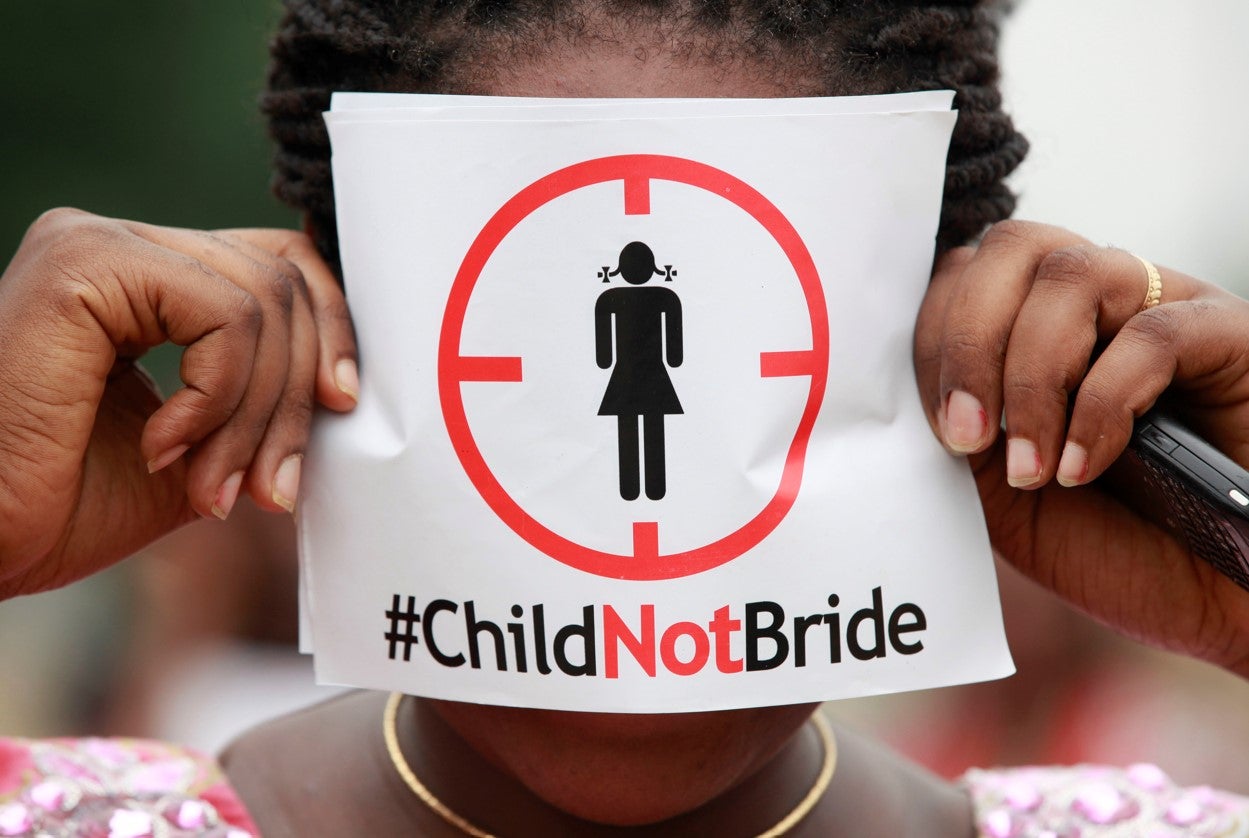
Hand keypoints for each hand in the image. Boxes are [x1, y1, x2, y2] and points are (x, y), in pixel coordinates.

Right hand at [0, 209, 356, 596]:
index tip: (342, 404)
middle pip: (281, 282)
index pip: (279, 265)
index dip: (330, 330)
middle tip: (273, 487)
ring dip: (255, 417)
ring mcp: (99, 244)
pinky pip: (222, 316)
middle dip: (296, 398)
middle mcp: (124, 244)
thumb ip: (265, 402)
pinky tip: (162, 449)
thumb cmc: (70, 507)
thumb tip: (344, 390)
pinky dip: (217, 398)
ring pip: (262, 302)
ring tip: (214, 487)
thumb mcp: (207, 447)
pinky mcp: (83, 264)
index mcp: (150, 278)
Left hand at [914, 220, 1248, 674]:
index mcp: (1034, 330)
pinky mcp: (1231, 336)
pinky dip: (1100, 405)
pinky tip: (1083, 467)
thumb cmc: (1118, 548)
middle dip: (969, 342)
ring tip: (1030, 467)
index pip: (965, 275)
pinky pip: (1152, 335)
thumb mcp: (1007, 496)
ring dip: (1030, 375)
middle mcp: (1098, 305)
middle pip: (1012, 248)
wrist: (1224, 599)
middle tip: (966, 438)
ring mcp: (1163, 311)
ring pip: (1072, 275)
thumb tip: (911, 384)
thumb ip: (964, 430)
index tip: (934, 427)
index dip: (935, 337)